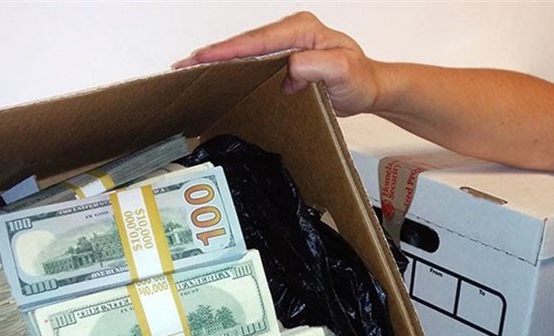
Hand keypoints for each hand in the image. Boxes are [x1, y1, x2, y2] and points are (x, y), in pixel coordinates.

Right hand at [172, 12, 382, 116]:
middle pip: (244, 41)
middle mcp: (292, 31)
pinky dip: (232, 65)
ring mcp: (286, 42)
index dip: (228, 51)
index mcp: (302, 29)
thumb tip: (289, 67)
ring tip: (190, 68)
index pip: (257, 40)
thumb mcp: (343, 72)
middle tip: (184, 65)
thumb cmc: (359, 79)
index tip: (204, 58)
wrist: (369, 87)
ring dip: (218, 59)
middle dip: (212, 53)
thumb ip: (315, 66)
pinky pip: (253, 59)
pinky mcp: (284, 56)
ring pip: (245, 49)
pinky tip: (216, 73)